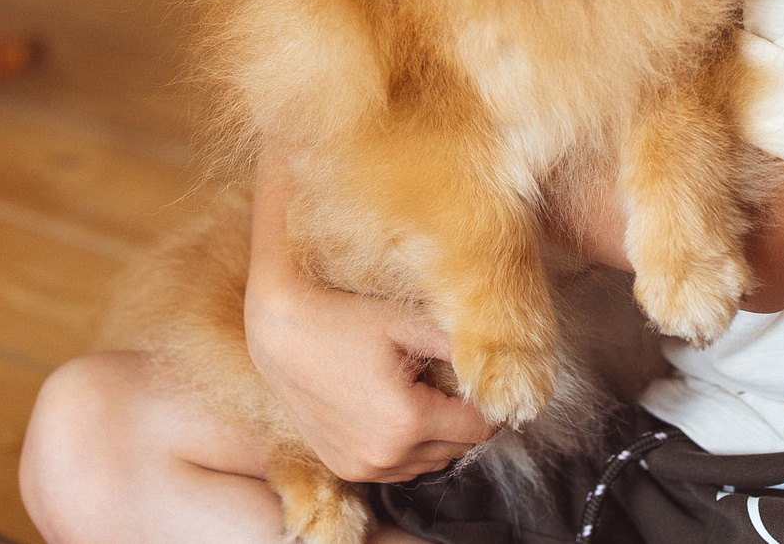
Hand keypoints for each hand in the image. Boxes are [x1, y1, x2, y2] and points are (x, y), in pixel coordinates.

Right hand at [245, 158, 494, 482]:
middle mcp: (385, 456)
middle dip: (461, 416)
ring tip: (418, 388)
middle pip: (457, 448)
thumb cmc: (343, 315)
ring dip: (435, 433)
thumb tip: (505, 361)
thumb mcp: (408, 322)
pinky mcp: (344, 468)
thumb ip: (461, 344)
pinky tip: (394, 406)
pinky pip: (397, 467)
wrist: (279, 328)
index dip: (486, 402)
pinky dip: (406, 444)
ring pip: (429, 461)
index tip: (478, 376)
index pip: (479, 428)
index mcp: (408, 422)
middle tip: (446, 376)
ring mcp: (361, 467)